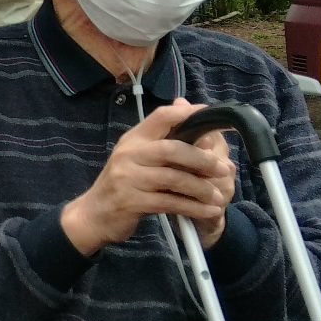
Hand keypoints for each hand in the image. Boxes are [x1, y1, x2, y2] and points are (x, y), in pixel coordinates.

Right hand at [61, 100, 235, 255]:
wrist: (96, 213)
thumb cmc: (123, 183)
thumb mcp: (138, 157)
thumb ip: (162, 138)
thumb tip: (187, 107)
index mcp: (133, 139)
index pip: (162, 117)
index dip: (189, 114)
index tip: (212, 117)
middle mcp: (128, 154)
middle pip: (172, 149)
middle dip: (202, 159)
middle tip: (224, 169)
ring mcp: (128, 177)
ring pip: (173, 178)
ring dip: (201, 188)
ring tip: (219, 196)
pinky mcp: (131, 201)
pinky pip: (170, 202)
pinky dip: (193, 208)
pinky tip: (208, 211)